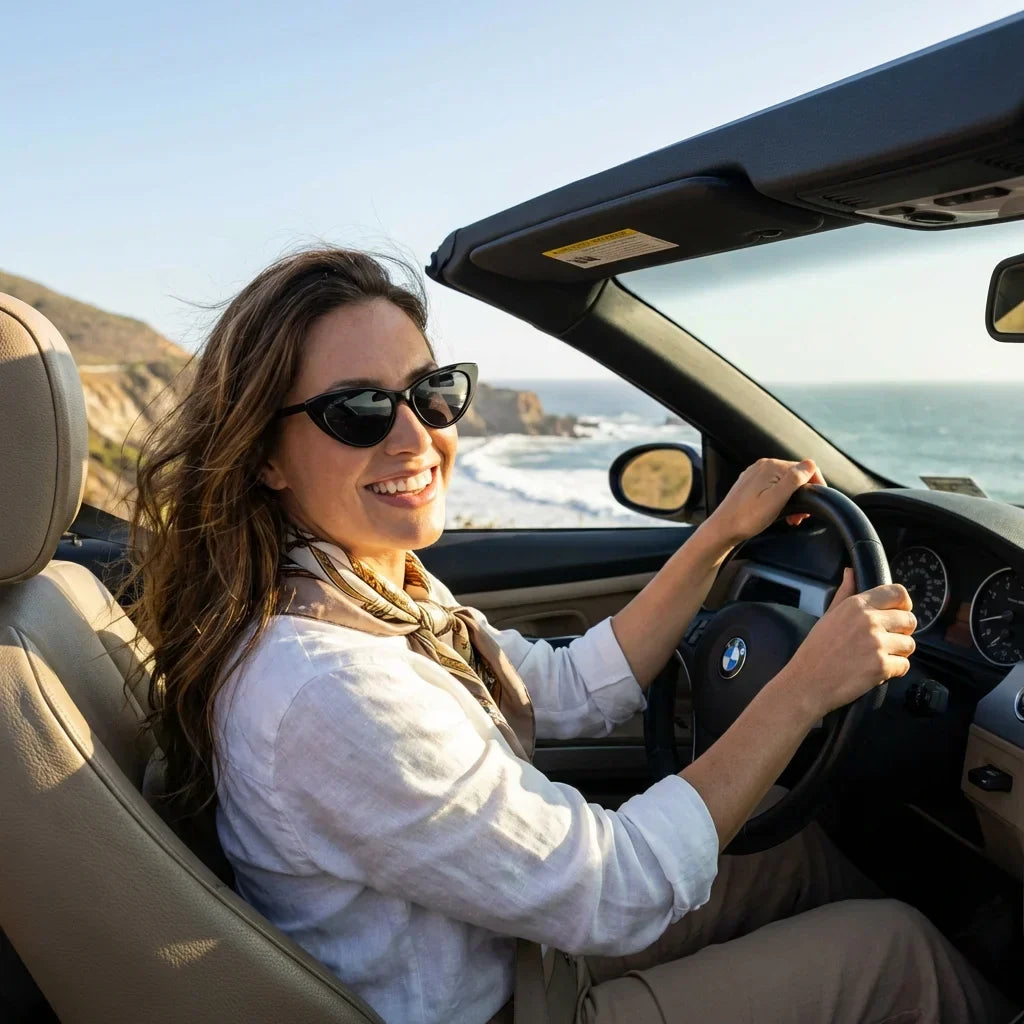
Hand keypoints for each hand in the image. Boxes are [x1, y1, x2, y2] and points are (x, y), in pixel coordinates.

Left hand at [705, 458, 825, 547]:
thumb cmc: (748, 518)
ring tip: (792, 518)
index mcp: (771, 467)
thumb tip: (811, 464)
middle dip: (803, 495)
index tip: (813, 506)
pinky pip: (773, 486)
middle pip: (796, 475)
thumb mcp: (776, 499)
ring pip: (785, 482)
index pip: (806, 468)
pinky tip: (779, 512)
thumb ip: (794, 480)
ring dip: (793, 499)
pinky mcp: (750, 484)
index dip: (814, 486)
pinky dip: (781, 499)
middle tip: (800, 517)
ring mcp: (755, 474)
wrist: (723, 528)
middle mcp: (763, 466)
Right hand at [774, 568, 915, 722]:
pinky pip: (904, 666)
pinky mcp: (881, 666)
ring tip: (880, 656)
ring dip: (899, 652)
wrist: (807, 682)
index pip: (898, 593)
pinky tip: (877, 671)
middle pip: (909, 619)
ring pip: (910, 644)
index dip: (903, 604)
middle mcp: (869, 621)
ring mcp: (877, 644)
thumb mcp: (828, 615)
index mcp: (856, 605)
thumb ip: (844, 593)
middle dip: (902, 631)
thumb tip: (850, 572)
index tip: (898, 613)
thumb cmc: (816, 649)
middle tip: (886, 640)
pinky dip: (894, 671)